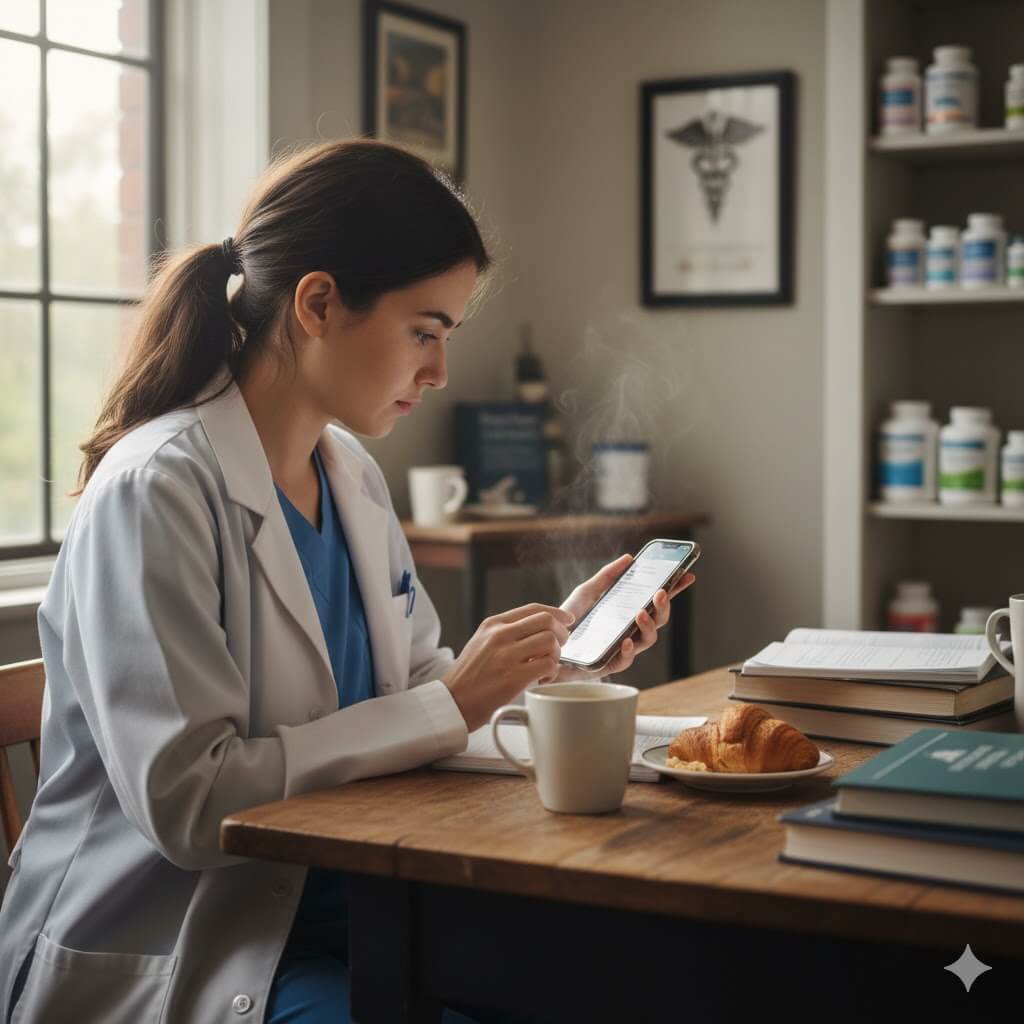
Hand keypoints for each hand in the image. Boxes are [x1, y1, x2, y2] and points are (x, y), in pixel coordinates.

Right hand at [440, 603, 574, 730]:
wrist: (452, 701)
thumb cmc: (470, 676)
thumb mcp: (482, 642)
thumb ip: (507, 633)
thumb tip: (541, 630)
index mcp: (493, 624)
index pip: (534, 609)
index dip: (557, 613)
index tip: (567, 620)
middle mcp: (500, 635)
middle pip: (547, 621)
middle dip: (561, 634)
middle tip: (560, 647)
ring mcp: (506, 656)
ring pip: (550, 641)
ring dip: (556, 655)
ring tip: (547, 666)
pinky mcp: (513, 678)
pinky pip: (548, 665)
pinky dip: (552, 672)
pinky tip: (542, 680)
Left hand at [553, 553, 695, 681]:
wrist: (546, 641)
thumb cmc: (568, 619)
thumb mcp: (586, 592)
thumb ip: (606, 576)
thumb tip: (629, 558)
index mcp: (627, 613)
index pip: (656, 601)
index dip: (674, 589)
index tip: (687, 575)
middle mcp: (629, 630)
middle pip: (658, 620)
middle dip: (664, 606)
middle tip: (660, 591)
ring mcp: (621, 648)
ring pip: (647, 641)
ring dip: (649, 626)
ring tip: (641, 612)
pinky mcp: (607, 664)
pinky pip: (625, 661)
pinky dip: (628, 650)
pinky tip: (626, 639)